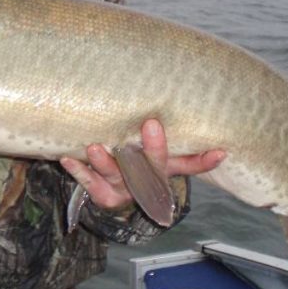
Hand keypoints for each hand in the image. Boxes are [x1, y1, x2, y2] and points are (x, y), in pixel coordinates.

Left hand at [60, 119, 224, 210]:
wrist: (113, 196)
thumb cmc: (133, 160)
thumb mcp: (150, 150)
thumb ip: (160, 132)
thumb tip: (177, 92)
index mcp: (163, 169)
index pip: (189, 165)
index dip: (204, 161)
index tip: (220, 151)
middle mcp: (146, 181)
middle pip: (154, 168)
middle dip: (154, 148)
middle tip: (151, 125)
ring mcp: (124, 189)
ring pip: (116, 176)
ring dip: (105, 162)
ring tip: (94, 147)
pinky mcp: (103, 196)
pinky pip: (88, 183)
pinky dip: (78, 171)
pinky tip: (67, 158)